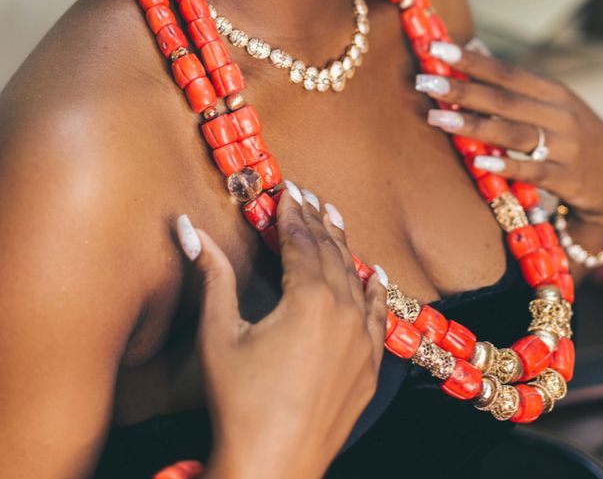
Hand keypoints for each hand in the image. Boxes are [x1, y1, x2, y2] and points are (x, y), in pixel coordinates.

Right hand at [175, 184, 387, 478]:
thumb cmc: (238, 401)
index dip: (292, 213)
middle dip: (315, 221)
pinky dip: (375, 289)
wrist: (271, 466)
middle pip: (329, 253)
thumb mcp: (219, 333)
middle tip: (307, 195)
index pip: (300, 241)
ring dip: (342, 246)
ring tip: (332, 217)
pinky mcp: (369, 366)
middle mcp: (343, 311)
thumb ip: (212, 274)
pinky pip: (378, 315)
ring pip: (354, 277)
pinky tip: (375, 272)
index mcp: (309, 299)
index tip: (287, 190)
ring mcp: (362, 340)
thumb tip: (187, 227)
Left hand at [417, 42, 602, 232]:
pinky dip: (507, 166)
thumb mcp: (550, 101)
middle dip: (462, 89)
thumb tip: (473, 46)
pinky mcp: (568, 178)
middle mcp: (559, 114)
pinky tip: (480, 162)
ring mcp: (565, 146)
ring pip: (513, 133)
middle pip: (504, 99)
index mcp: (551, 91)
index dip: (470, 60)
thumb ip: (512, 80)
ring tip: (437, 117)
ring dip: (473, 125)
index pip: (505, 71)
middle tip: (424, 81)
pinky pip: (533, 172)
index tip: (436, 49)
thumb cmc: (573, 133)